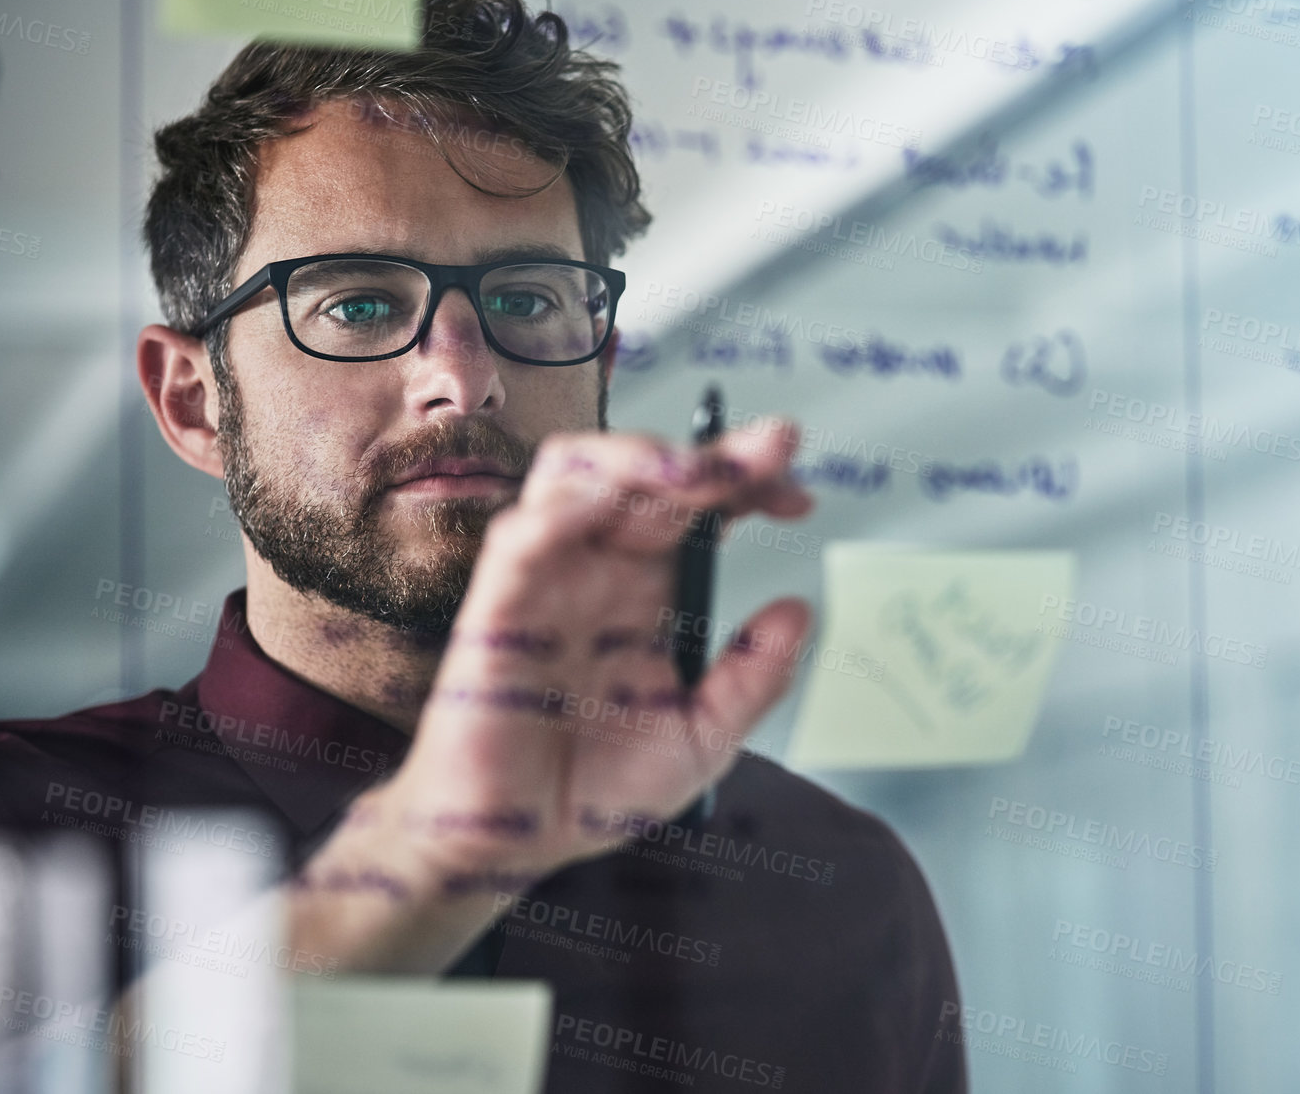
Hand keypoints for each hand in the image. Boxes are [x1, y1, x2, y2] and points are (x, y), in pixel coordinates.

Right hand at [288, 419, 813, 969]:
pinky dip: (562, 509)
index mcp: (652, 593)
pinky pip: (521, 537)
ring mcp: (548, 582)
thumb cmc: (598, 790)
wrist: (516, 846)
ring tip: (695, 474)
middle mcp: (601, 572)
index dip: (749, 485)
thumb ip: (754, 679)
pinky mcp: (498, 608)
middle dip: (712, 454)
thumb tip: (801, 609)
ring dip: (636, 459)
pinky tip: (606, 502)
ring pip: (576, 475)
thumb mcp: (703, 739)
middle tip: (767, 453)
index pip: (701, 511)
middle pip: (649, 476)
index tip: (798, 495)